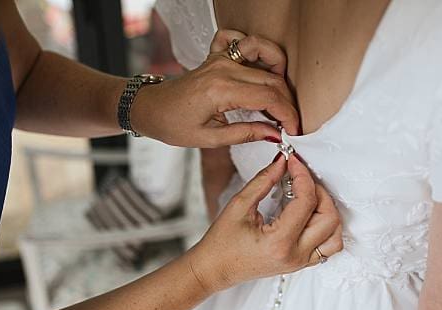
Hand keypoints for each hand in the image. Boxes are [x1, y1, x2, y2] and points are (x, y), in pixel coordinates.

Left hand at [129, 30, 300, 146]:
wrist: (149, 108)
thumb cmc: (172, 124)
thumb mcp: (209, 138)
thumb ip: (245, 134)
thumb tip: (275, 135)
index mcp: (220, 90)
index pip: (269, 97)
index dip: (287, 115)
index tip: (293, 130)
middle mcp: (222, 69)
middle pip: (272, 79)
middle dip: (287, 101)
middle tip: (287, 121)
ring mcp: (219, 59)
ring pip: (263, 52)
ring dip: (278, 68)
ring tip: (279, 91)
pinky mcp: (216, 55)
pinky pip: (237, 38)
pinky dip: (252, 46)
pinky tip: (257, 65)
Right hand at [184, 152, 341, 290]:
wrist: (214, 269)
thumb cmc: (221, 242)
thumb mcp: (239, 205)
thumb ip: (264, 181)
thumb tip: (283, 162)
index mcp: (279, 242)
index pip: (306, 202)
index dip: (303, 176)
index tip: (294, 162)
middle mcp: (295, 255)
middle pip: (329, 217)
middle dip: (319, 191)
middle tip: (301, 179)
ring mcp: (301, 262)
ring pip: (335, 234)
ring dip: (328, 211)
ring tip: (308, 197)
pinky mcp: (302, 263)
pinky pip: (330, 246)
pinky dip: (328, 227)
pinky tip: (311, 215)